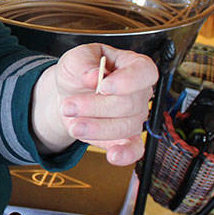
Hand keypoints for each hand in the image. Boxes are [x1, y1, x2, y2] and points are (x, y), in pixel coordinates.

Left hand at [32, 44, 156, 164]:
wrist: (69, 94)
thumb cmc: (79, 72)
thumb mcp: (75, 59)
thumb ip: (83, 63)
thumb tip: (94, 77)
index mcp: (133, 65)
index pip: (144, 71)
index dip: (127, 81)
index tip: (103, 86)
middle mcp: (139, 92)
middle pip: (128, 103)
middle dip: (95, 107)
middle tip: (69, 106)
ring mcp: (135, 117)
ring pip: (124, 127)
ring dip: (96, 128)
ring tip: (73, 125)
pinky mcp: (126, 138)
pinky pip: (134, 149)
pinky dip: (126, 154)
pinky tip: (113, 156)